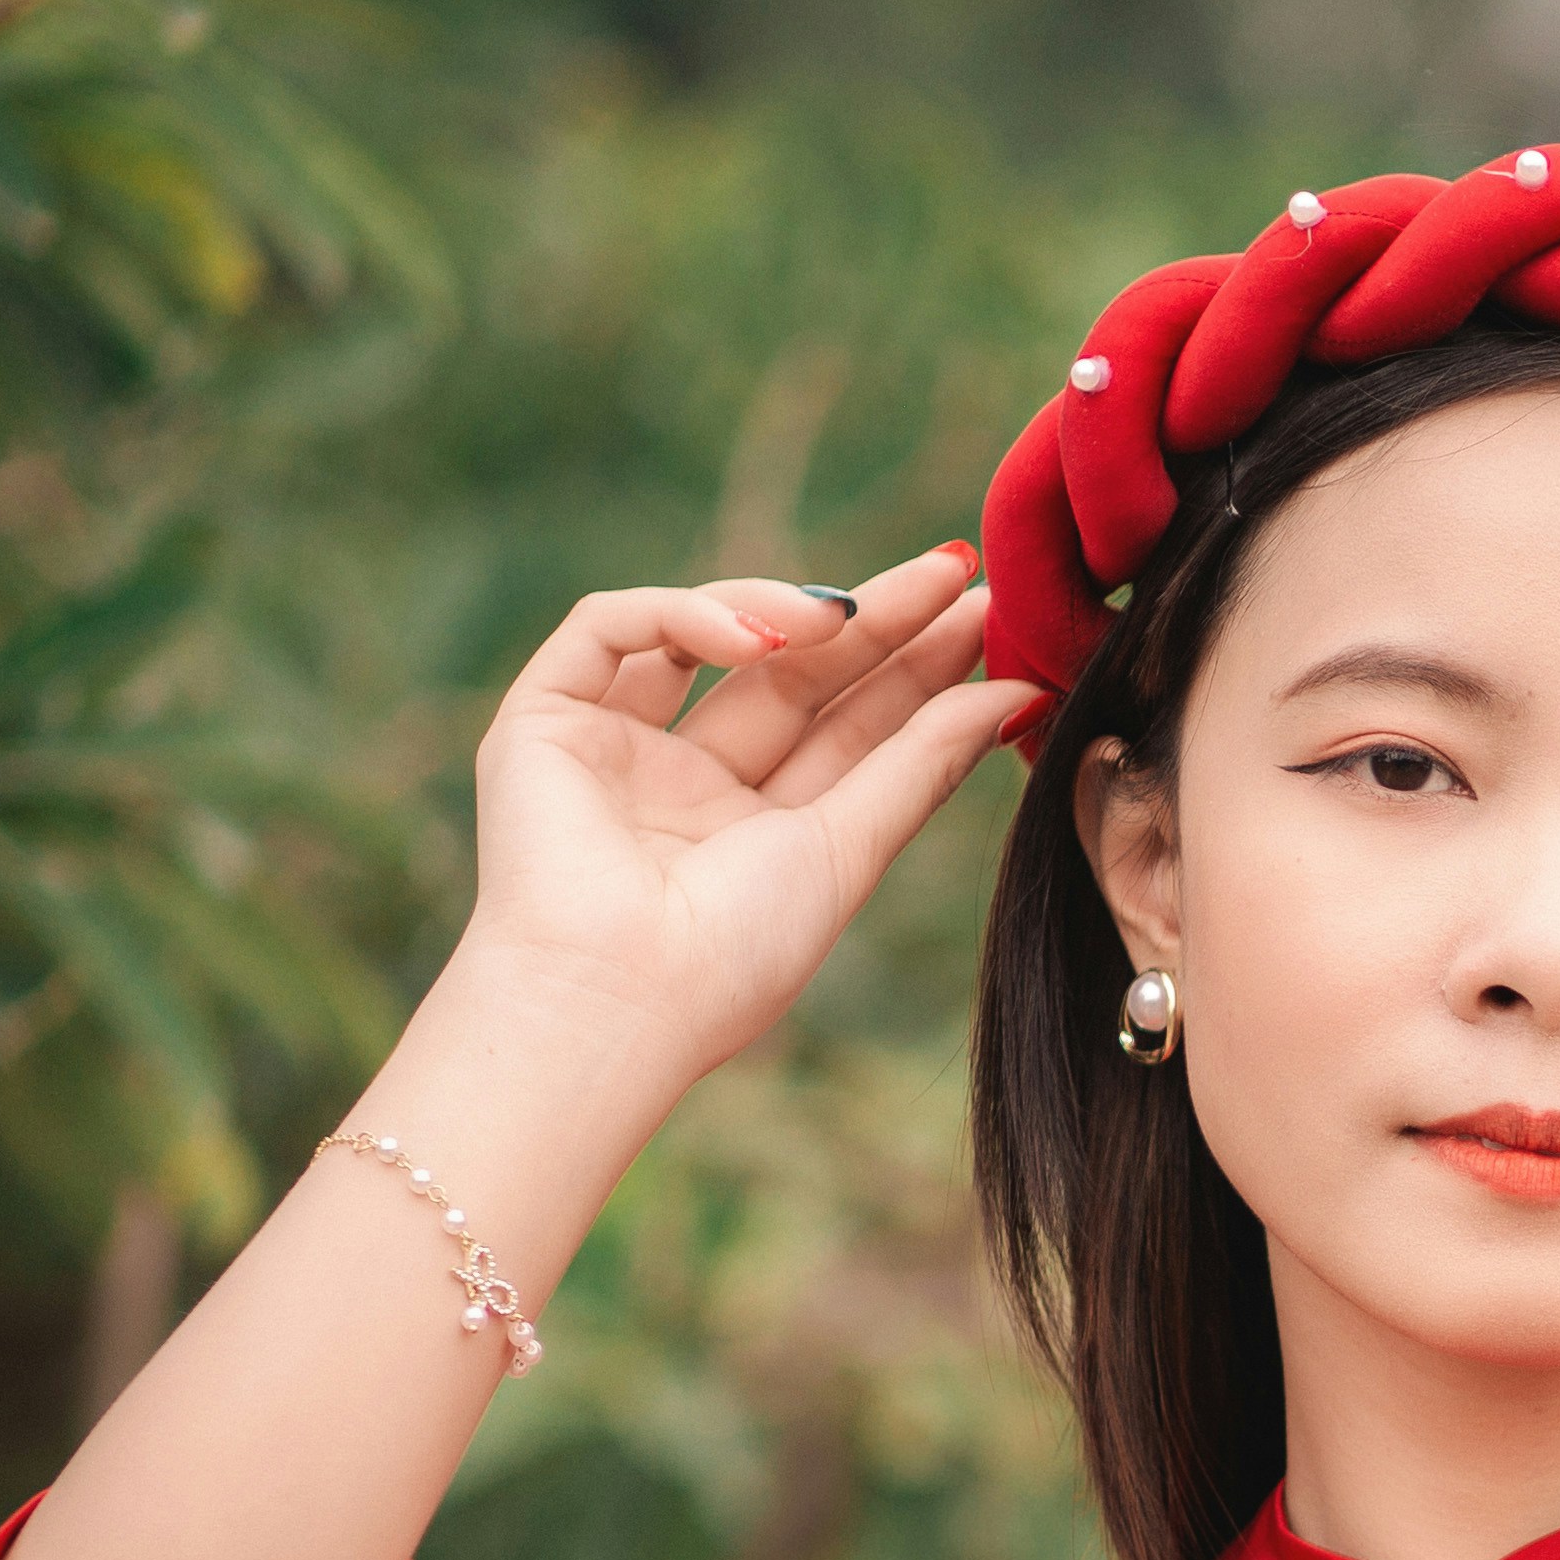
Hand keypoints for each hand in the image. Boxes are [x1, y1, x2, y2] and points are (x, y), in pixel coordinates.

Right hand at [444, 545, 1032, 1082]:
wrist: (617, 994)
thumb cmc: (735, 953)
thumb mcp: (848, 850)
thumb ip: (921, 766)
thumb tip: (1015, 694)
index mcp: (760, 832)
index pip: (850, 726)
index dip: (916, 666)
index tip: (987, 613)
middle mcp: (690, 785)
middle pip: (795, 673)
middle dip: (873, 616)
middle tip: (952, 565)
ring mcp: (617, 748)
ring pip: (707, 635)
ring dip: (783, 610)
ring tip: (848, 615)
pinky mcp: (544, 717)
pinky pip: (611, 626)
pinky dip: (684, 614)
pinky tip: (758, 638)